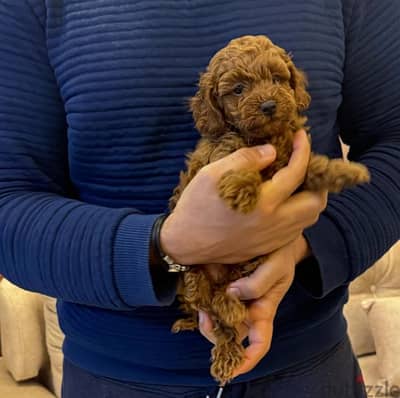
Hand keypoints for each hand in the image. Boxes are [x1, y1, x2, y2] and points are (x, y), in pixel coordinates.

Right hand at [161, 129, 326, 264]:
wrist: (185, 243)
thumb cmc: (196, 206)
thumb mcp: (213, 174)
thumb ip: (245, 159)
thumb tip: (271, 152)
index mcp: (263, 203)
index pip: (296, 173)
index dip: (302, 150)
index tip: (300, 136)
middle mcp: (274, 224)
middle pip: (315, 203)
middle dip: (317, 180)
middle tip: (304, 165)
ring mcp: (272, 239)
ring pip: (308, 220)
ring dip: (309, 198)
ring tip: (296, 184)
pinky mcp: (266, 248)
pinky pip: (295, 232)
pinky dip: (298, 215)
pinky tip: (283, 205)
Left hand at [198, 235, 311, 377]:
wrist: (275, 241)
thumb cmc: (282, 257)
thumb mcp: (277, 268)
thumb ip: (258, 283)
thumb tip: (231, 293)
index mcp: (263, 310)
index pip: (259, 342)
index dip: (248, 359)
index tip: (234, 369)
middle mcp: (247, 309)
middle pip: (230, 334)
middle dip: (215, 334)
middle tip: (205, 320)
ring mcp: (234, 298)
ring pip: (217, 318)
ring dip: (206, 316)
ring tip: (201, 305)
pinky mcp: (224, 285)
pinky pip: (211, 298)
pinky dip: (203, 298)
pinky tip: (200, 289)